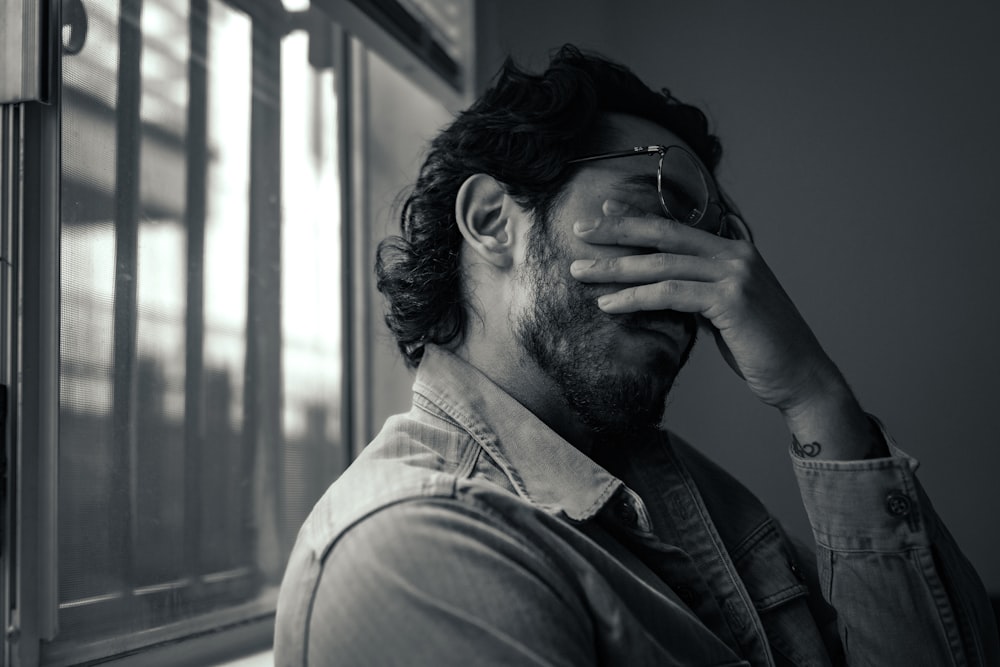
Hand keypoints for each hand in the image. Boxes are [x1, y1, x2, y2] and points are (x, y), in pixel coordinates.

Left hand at [569, 199, 843, 414]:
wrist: (800, 376)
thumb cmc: (761, 346)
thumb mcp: (726, 310)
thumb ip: (699, 291)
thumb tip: (664, 288)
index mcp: (735, 248)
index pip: (677, 224)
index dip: (639, 214)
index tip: (604, 208)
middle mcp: (736, 253)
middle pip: (664, 234)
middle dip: (617, 230)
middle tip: (579, 228)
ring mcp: (735, 273)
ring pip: (661, 263)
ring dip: (615, 268)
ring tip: (579, 270)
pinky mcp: (731, 299)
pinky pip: (670, 293)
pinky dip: (634, 298)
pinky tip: (608, 304)